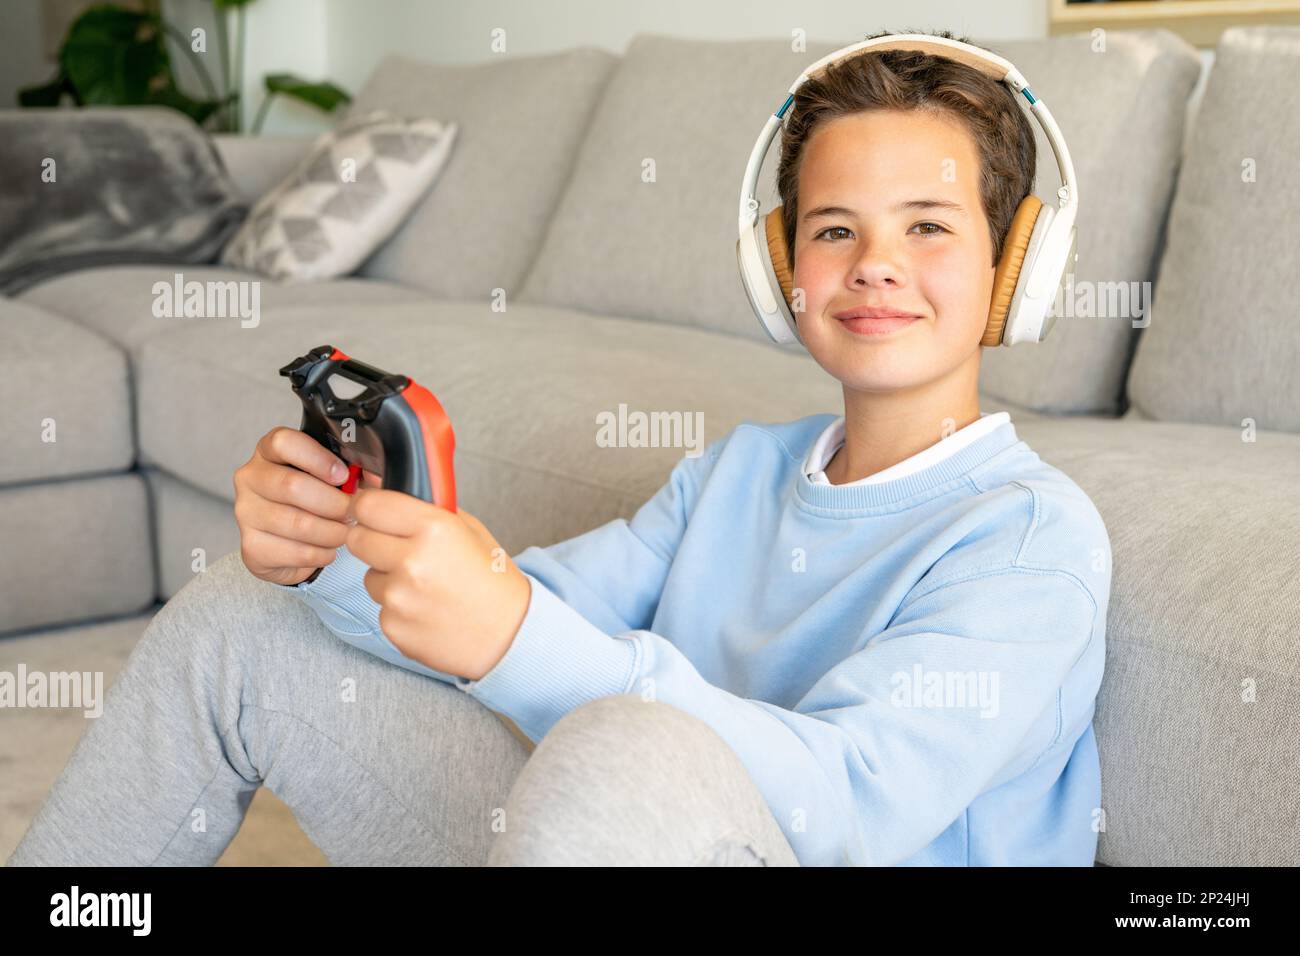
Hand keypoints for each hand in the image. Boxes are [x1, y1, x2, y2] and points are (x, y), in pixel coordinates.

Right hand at [234, 427, 351, 585]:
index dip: (318, 458)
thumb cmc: (311, 502)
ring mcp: (246, 513)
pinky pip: (296, 551)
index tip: (343, 476)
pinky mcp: (252, 546)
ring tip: (344, 532)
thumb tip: (377, 479)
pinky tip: (327, 549)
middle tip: (352, 512)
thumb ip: (352, 472)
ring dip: (332, 532)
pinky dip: (321, 553)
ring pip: (298, 523)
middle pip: (293, 486)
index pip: (283, 442)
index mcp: (269, 452)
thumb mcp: (330, 478)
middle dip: (334, 503)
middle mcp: (250, 478)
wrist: (286, 543)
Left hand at [344, 488, 531, 680]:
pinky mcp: (394, 627)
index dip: (365, 507)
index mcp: (433, 528)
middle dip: (371, 540)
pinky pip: (382, 608)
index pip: (368, 506)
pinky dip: (399, 608)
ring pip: (370, 576)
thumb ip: (427, 509)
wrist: (511, 635)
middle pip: (357, 539)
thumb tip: (384, 489)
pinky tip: (428, 610)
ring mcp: (399, 598)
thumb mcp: (470, 531)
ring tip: (425, 587)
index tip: (369, 511)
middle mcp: (411, 561)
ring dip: (388, 578)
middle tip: (396, 548)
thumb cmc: (493, 580)